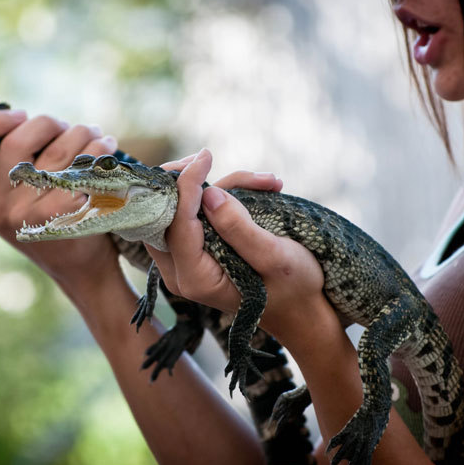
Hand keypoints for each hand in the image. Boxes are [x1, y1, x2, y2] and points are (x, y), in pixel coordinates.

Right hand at [0, 111, 120, 288]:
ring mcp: (27, 215)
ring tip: (96, 135)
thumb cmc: (49, 223)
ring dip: (83, 133)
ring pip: (58, 151)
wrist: (78, 269)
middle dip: (50, 123)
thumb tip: (26, 120)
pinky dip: (98, 155)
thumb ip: (11, 166)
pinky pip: (81, 171)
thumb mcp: (14, 201)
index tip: (23, 115)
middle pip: (18, 140)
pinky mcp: (61, 219)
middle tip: (69, 127)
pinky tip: (107, 152)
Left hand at [146, 149, 332, 346]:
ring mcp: (186, 260)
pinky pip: (198, 212)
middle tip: (211, 158)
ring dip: (218, 187)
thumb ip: (240, 229)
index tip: (205, 157)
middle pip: (163, 214)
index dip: (186, 186)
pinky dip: (225, 196)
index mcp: (196, 279)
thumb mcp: (277, 258)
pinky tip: (263, 188)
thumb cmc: (293, 288)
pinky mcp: (197, 248)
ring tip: (268, 182)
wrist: (300, 307)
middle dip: (188, 180)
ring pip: (182, 208)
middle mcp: (181, 271)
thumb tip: (208, 195)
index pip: (175, 224)